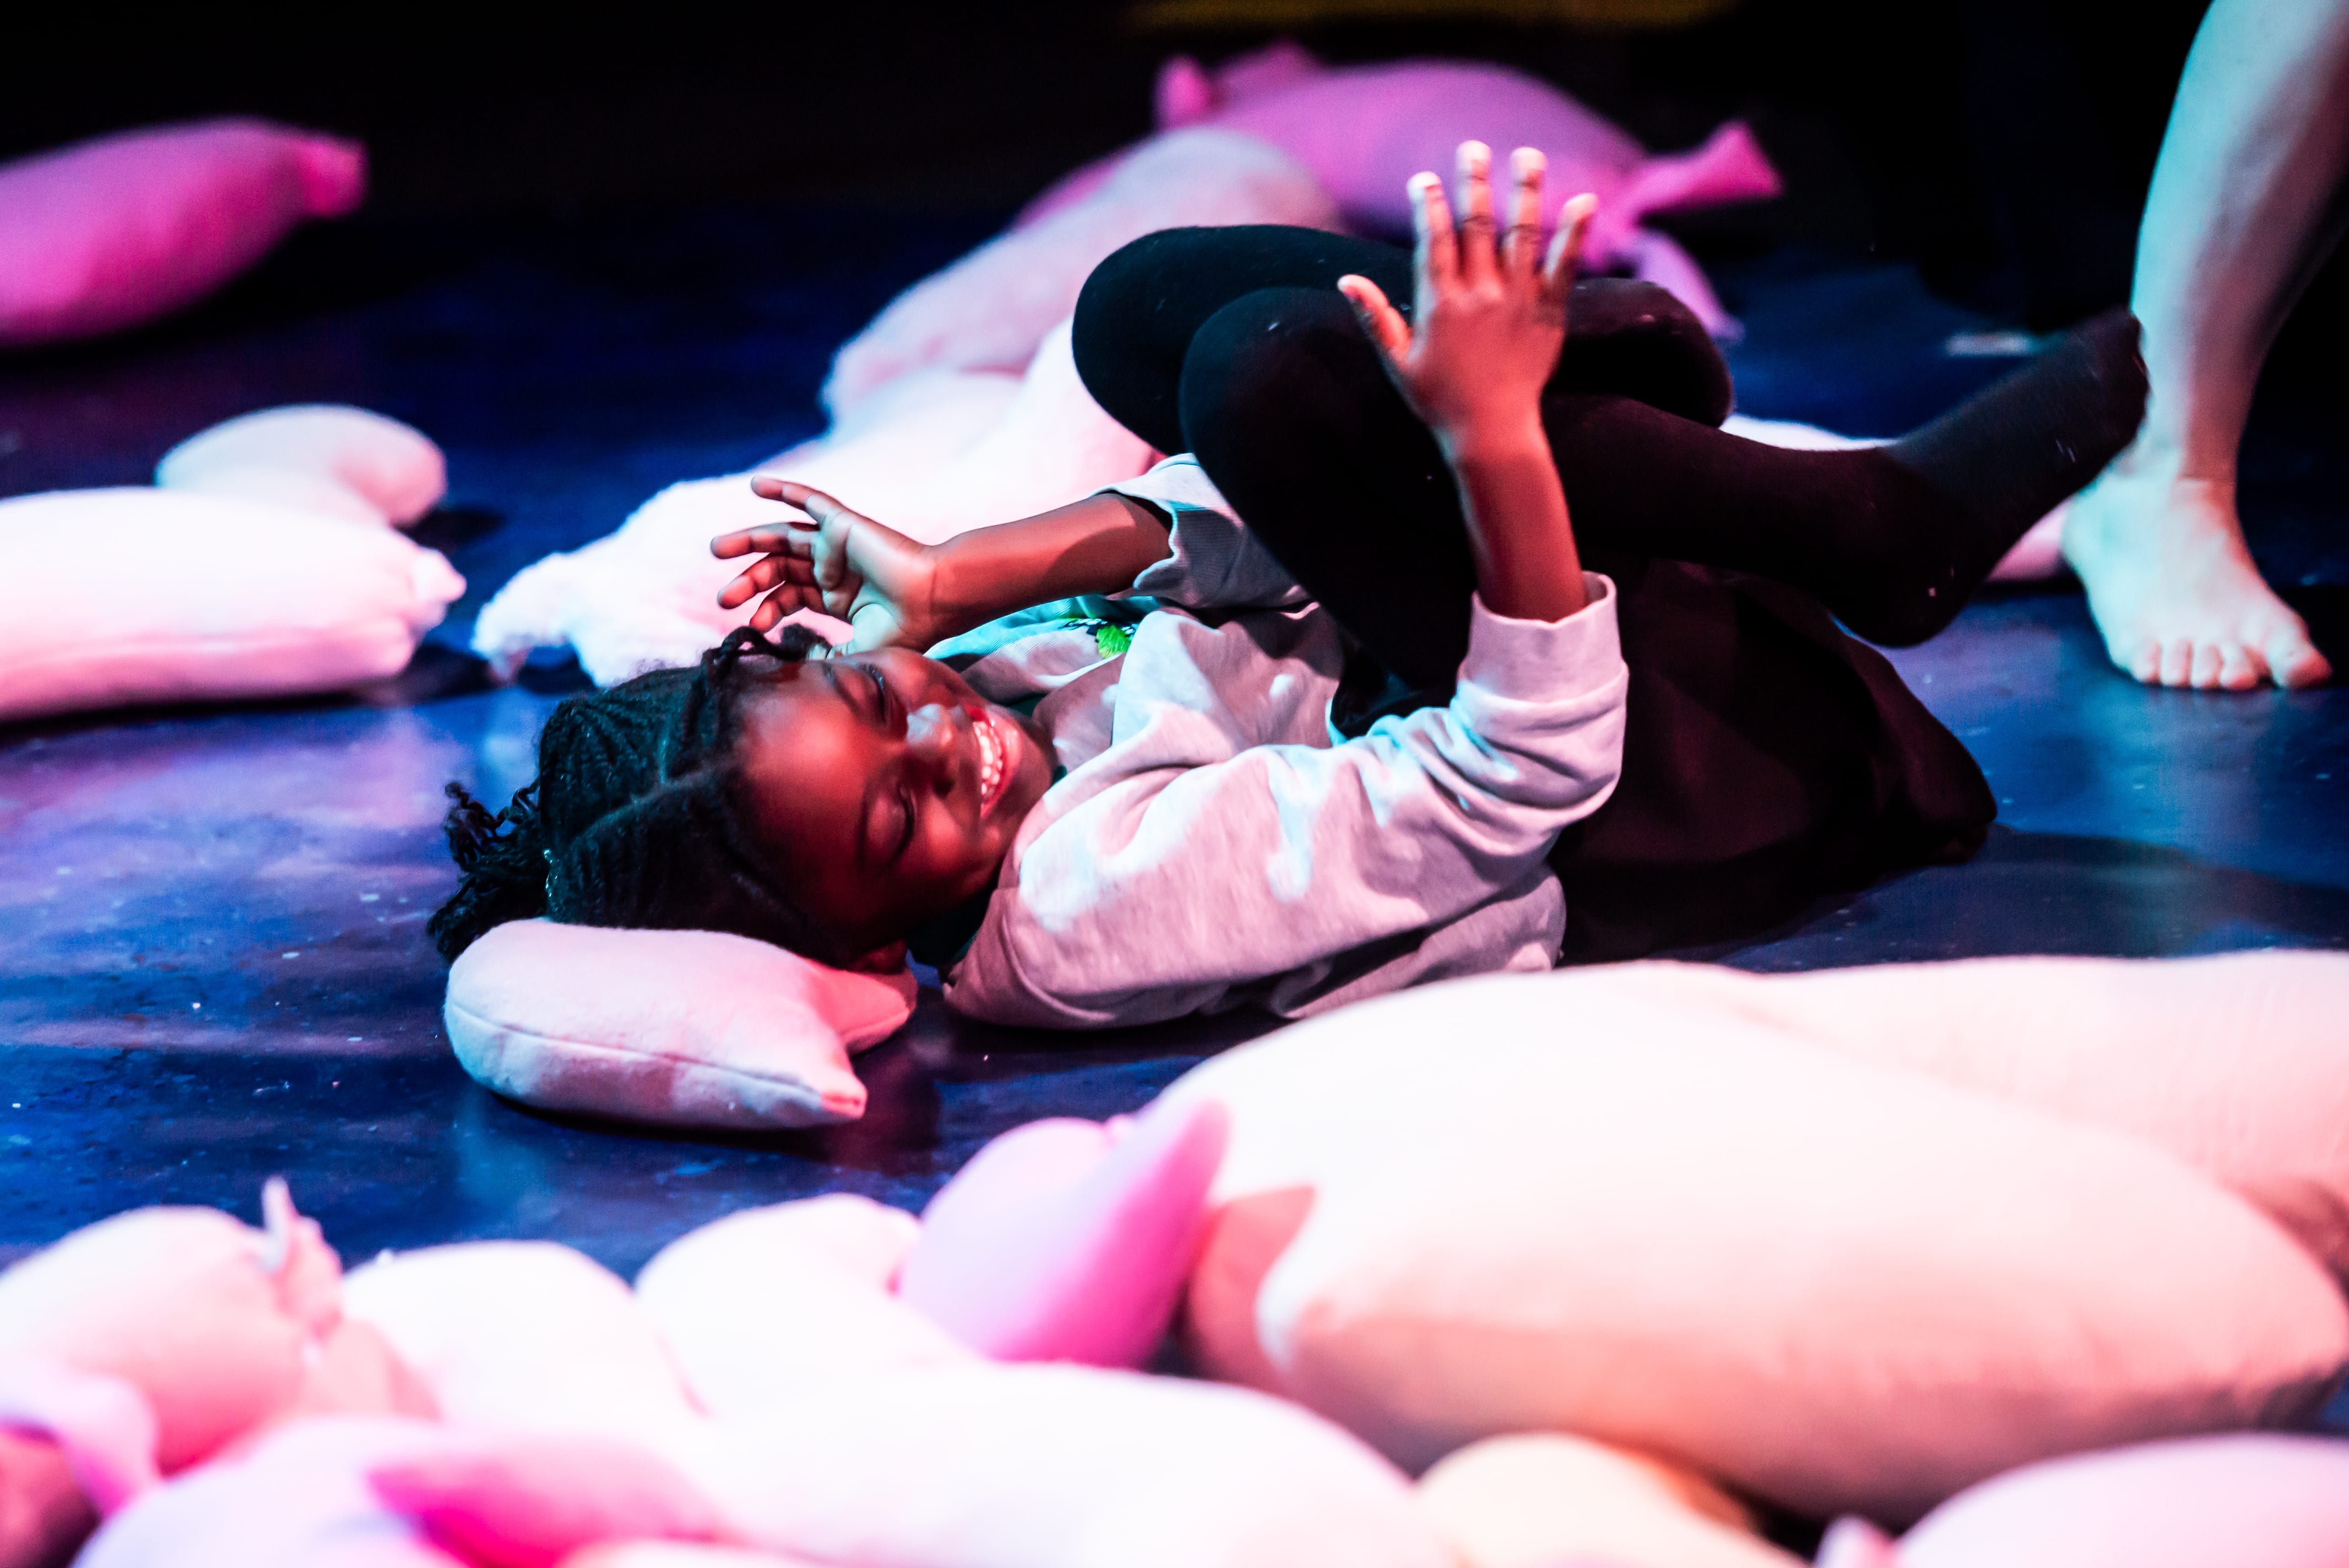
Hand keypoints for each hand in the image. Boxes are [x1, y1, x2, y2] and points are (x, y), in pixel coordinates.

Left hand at [712, 478, 944, 651]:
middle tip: (723, 599)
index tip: (752, 625)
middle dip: (747, 583)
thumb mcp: (858, 652)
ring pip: (782, 536)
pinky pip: (811, 501)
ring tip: (716, 549)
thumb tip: (802, 666)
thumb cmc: (907, 630)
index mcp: (836, 597)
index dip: (765, 609)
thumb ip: (829, 659)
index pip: (788, 597)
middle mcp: (833, 569)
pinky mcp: (844, 524)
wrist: (935, 601)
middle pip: (777, 568)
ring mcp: (837, 545)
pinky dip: (785, 490)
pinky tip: (756, 484)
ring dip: (747, 539)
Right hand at [1336, 143, 1596, 459]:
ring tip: (1527, 155)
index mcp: (1439, 304)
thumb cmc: (1440, 401)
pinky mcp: (1548, 313)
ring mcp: (1517, 301)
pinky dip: (1574, 232)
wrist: (1492, 433)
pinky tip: (1584, 200)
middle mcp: (1479, 294)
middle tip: (1473, 149)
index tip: (1424, 179)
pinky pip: (1564, 266)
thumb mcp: (1399, 362)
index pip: (1433, 240)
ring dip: (1524, 190)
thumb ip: (1375, 318)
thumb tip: (1345, 280)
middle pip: (1476, 225)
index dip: (1428, 205)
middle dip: (1473, 183)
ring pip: (1521, 234)